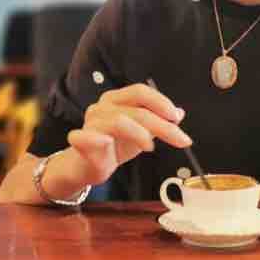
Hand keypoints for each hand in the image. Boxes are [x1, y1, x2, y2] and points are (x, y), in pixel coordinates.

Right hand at [67, 84, 191, 183]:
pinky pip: (86, 137)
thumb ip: (158, 121)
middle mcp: (103, 107)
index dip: (161, 102)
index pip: (140, 92)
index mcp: (117, 99)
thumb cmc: (112, 147)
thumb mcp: (141, 133)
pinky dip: (96, 139)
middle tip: (180, 139)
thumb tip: (179, 113)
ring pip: (119, 121)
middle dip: (162, 125)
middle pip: (136, 109)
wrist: (86, 167)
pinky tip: (106, 143)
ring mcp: (91, 123)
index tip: (176, 117)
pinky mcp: (80, 141)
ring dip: (139, 134)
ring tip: (150, 147)